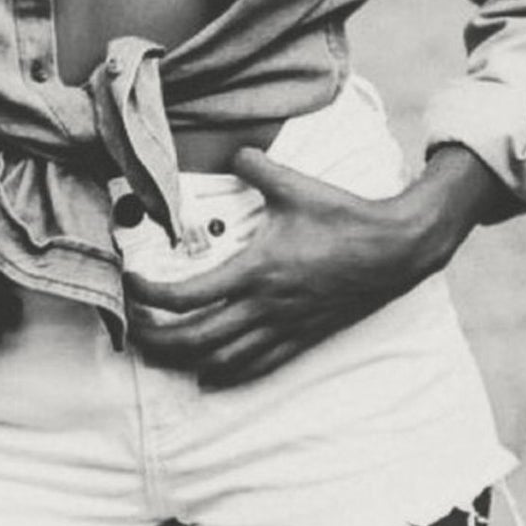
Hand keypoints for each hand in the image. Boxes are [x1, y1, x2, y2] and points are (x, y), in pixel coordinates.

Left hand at [123, 149, 432, 388]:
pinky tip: (210, 374)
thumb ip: (257, 166)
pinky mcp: (302, 338)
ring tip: (159, 352)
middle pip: (194, 339)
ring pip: (222, 360)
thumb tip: (235, 150)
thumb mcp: (295, 185)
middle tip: (131, 329)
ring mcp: (284, 327)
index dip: (149, 296)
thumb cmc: (343, 216)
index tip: (131, 283)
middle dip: (156, 339)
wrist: (393, 249)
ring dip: (184, 361)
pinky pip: (257, 367)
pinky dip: (227, 375)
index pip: (186, 296)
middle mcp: (265, 306)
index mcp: (256, 270)